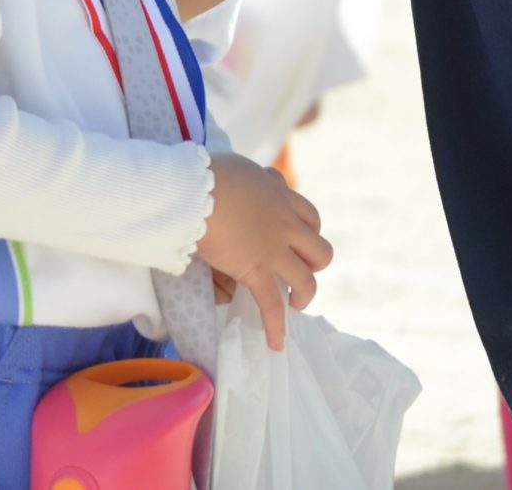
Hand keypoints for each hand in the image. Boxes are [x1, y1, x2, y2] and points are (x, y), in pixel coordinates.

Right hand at [199, 152, 332, 350]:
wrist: (192, 189)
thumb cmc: (202, 174)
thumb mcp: (236, 167)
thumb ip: (250, 177)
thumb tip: (251, 179)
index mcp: (278, 194)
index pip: (309, 215)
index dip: (308, 231)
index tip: (296, 239)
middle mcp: (284, 222)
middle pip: (320, 249)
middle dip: (313, 263)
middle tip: (296, 269)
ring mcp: (273, 248)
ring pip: (306, 280)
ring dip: (304, 294)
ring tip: (295, 303)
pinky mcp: (255, 270)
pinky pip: (272, 304)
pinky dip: (276, 326)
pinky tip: (275, 344)